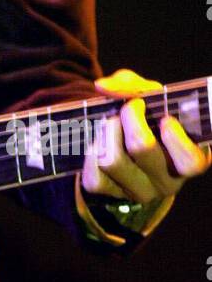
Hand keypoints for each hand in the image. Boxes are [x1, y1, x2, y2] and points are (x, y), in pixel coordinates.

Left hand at [81, 67, 211, 203]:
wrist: (127, 139)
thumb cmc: (149, 115)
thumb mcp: (150, 96)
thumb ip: (133, 86)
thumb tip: (102, 87)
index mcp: (189, 160)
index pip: (191, 162)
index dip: (175, 137)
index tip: (165, 118)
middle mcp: (169, 182)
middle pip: (142, 148)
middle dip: (130, 118)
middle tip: (129, 108)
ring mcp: (142, 192)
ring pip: (112, 161)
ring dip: (106, 132)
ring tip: (111, 122)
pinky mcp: (113, 196)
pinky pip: (94, 179)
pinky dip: (90, 153)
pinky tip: (100, 142)